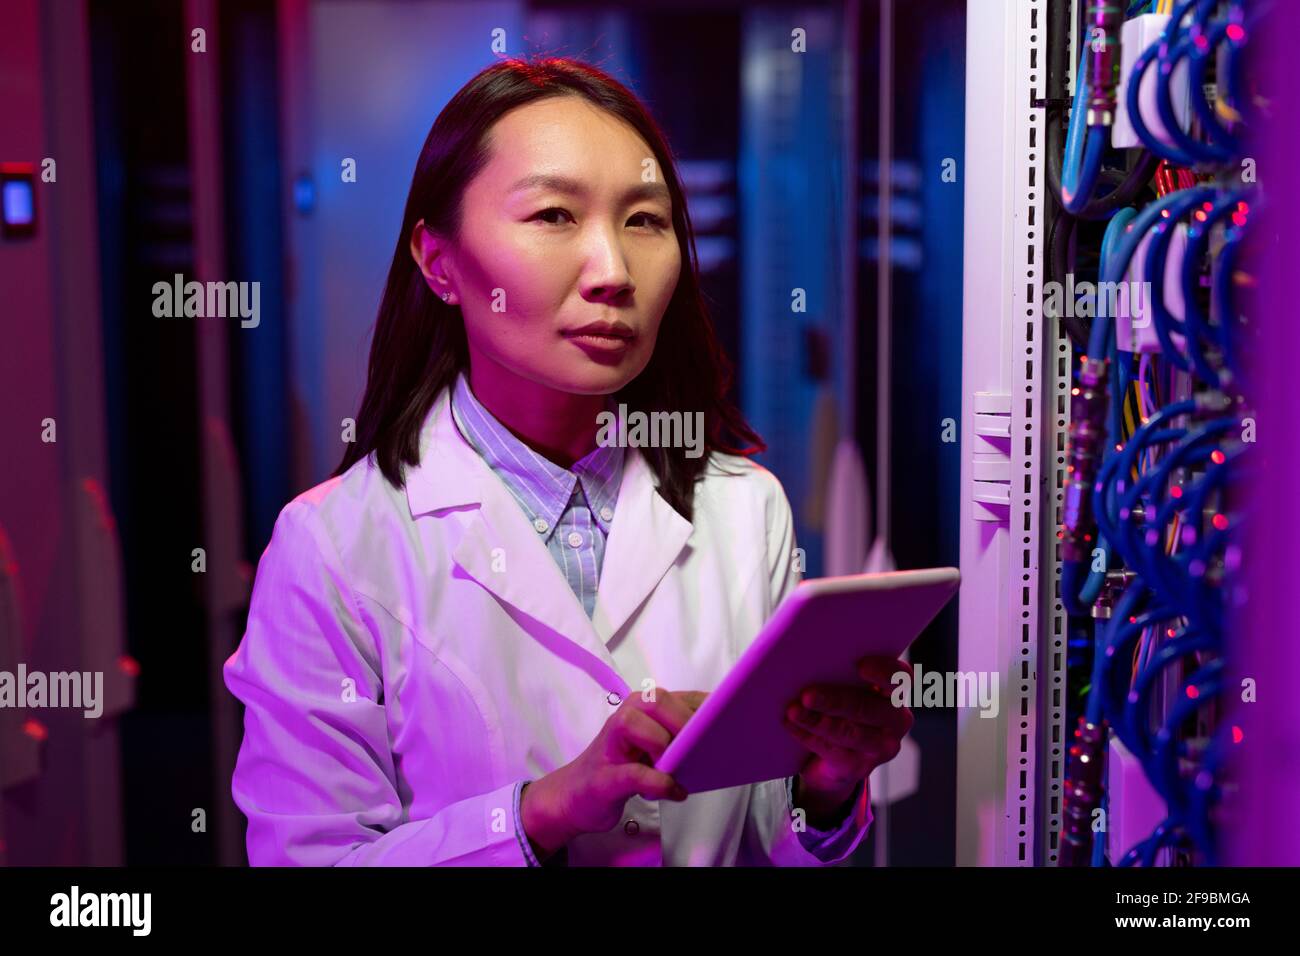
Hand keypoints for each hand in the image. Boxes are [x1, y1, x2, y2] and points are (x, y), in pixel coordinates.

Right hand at [520, 689, 707, 858]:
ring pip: (636, 725)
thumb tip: (723, 734)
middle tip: (703, 747)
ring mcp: (610, 744)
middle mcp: (625, 716)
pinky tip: (675, 791)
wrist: (575, 795)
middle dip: (685, 721)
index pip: (682, 695)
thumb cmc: (621, 766)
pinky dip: (658, 782)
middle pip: (657, 700)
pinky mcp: (605, 776)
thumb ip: (679, 735)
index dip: (709, 706)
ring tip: (678, 768)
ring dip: (663, 746)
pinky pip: (634, 773)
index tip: (735, 719)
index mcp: (641, 707)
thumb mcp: (653, 745)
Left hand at [782, 656, 913, 813]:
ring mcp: (880, 747)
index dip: (884, 671)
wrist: (831, 760)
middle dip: (835, 701)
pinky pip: (833, 751)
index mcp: (894, 692)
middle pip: (867, 708)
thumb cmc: (838, 711)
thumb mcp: (843, 689)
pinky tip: (792, 726)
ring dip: (817, 721)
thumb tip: (806, 662)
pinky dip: (808, 737)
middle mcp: (895, 720)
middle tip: (807, 695)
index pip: (900, 677)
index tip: (861, 665)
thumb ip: (838, 674)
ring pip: (848, 733)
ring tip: (793, 711)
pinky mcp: (859, 767)